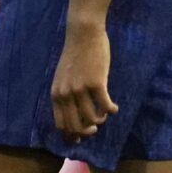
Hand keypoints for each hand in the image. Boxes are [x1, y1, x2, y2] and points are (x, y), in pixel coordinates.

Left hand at [52, 20, 116, 140]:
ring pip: (91, 118)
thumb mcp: (63, 76)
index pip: (61, 124)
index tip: (81, 138)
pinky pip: (105, 105)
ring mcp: (80, 89)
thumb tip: (74, 110)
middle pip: (75, 125)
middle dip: (86, 132)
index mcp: (56, 94)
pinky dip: (111, 110)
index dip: (71, 134)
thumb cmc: (75, 54)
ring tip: (106, 114)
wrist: (83, 34)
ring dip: (100, 120)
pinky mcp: (96, 83)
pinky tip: (115, 107)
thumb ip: (66, 93)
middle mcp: (66, 94)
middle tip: (95, 130)